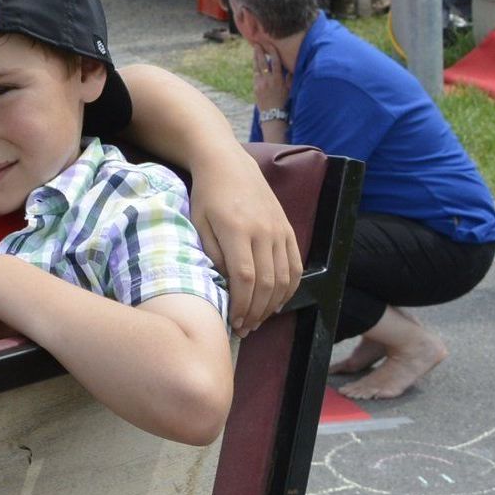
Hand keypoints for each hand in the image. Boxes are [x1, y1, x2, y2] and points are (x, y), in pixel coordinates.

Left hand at [188, 154, 302, 333]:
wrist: (228, 165)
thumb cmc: (207, 197)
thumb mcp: (199, 224)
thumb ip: (213, 255)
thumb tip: (227, 285)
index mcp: (238, 231)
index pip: (245, 278)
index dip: (242, 305)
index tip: (234, 322)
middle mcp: (264, 231)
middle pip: (267, 282)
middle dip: (256, 312)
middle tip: (244, 329)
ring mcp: (280, 230)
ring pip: (285, 277)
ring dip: (273, 304)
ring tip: (258, 320)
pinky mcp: (288, 229)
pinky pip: (295, 265)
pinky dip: (290, 288)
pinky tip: (277, 302)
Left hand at [250, 47, 290, 114]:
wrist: (273, 115)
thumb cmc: (284, 102)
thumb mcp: (289, 89)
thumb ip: (289, 77)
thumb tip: (290, 67)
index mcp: (278, 79)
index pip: (275, 62)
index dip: (272, 52)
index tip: (270, 44)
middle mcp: (268, 80)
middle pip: (263, 62)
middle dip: (260, 52)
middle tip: (257, 43)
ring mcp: (260, 84)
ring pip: (256, 68)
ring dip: (255, 58)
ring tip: (254, 50)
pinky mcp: (255, 88)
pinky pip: (255, 75)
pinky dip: (256, 68)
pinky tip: (255, 64)